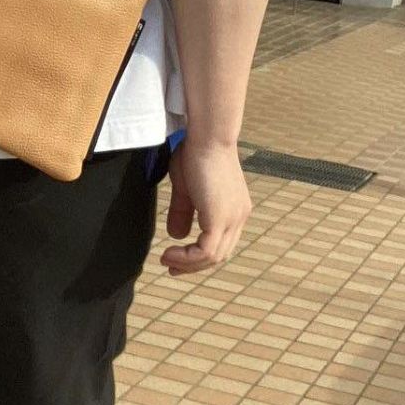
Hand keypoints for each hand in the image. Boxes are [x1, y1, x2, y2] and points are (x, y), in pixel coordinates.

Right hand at [161, 138, 251, 275]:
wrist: (207, 137)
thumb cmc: (195, 153)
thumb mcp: (186, 188)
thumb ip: (183, 212)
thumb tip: (176, 235)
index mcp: (234, 209)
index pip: (221, 242)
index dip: (199, 255)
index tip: (176, 258)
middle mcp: (238, 216)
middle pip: (219, 255)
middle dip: (193, 265)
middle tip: (170, 267)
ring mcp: (233, 218)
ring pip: (213, 257)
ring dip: (188, 264)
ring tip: (166, 260)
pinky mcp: (221, 219)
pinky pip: (206, 252)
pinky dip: (187, 258)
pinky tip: (170, 253)